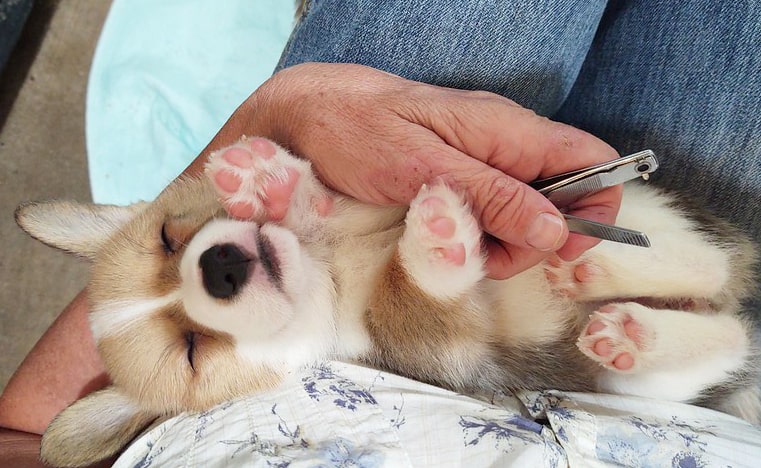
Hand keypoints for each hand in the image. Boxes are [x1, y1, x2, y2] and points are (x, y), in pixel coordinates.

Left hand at [198, 63, 620, 278]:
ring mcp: (481, 162)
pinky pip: (491, 215)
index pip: (593, 161)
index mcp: (506, 130)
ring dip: (502, 246)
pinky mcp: (458, 180)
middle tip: (485, 255)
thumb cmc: (355, 129)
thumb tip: (556, 229)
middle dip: (535, 241)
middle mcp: (503, 144)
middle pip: (563, 199)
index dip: (594, 208)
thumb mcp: (422, 168)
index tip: (556, 249)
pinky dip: (477, 238)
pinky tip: (443, 238)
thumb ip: (492, 195)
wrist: (304, 115)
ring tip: (453, 245)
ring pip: (526, 215)